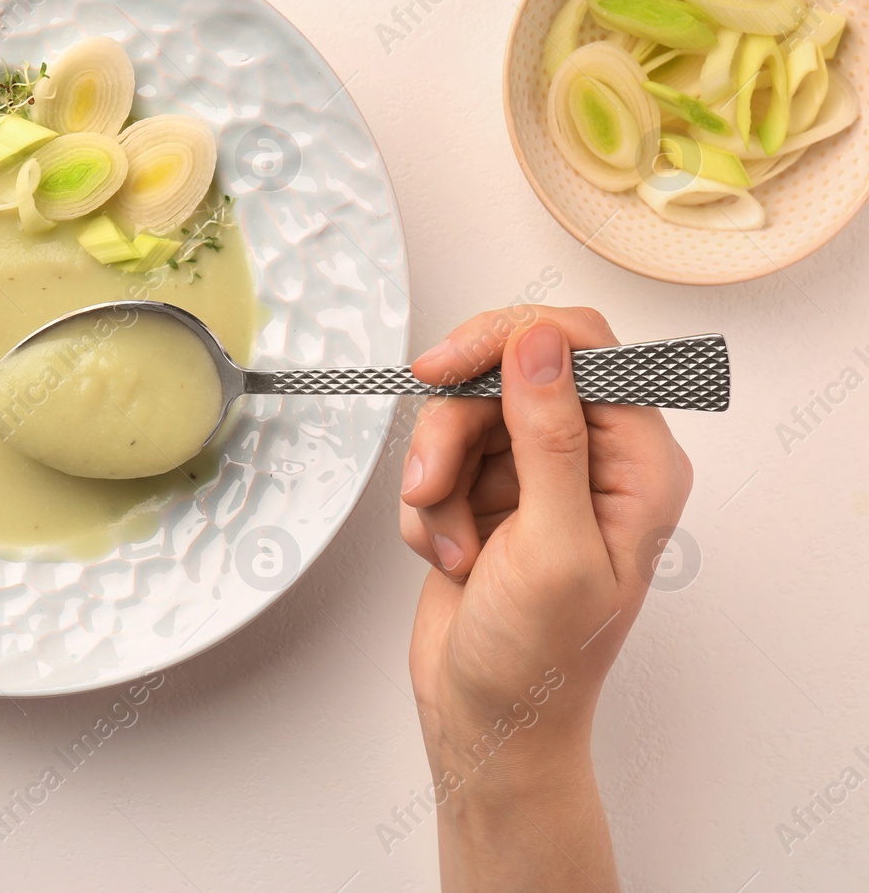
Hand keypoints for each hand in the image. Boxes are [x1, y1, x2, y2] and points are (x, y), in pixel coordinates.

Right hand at [399, 307, 691, 891]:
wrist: (487, 721)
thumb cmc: (539, 659)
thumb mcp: (551, 547)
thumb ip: (548, 436)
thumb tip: (541, 342)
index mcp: (638, 461)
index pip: (581, 346)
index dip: (508, 342)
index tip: (446, 369)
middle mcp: (593, 457)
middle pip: (506, 372)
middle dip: (455, 427)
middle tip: (428, 478)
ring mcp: (536, 474)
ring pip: (462, 416)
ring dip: (436, 480)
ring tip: (446, 544)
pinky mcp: (487, 493)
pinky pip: (437, 459)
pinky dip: (426, 508)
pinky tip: (444, 558)